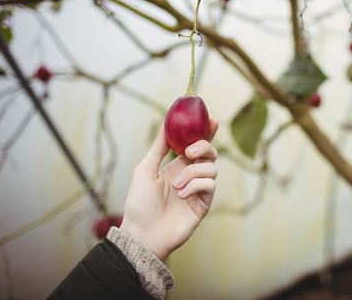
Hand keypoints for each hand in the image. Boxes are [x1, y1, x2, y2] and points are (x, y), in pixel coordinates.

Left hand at [119, 118, 218, 260]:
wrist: (142, 233)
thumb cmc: (139, 204)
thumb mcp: (145, 169)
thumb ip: (158, 147)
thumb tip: (165, 123)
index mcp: (178, 166)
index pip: (197, 145)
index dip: (207, 132)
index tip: (211, 119)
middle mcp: (191, 176)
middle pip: (210, 153)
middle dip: (203, 147)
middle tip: (189, 152)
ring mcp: (199, 190)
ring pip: (211, 169)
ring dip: (192, 173)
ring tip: (175, 186)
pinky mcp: (204, 203)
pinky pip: (210, 185)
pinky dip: (195, 186)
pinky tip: (181, 195)